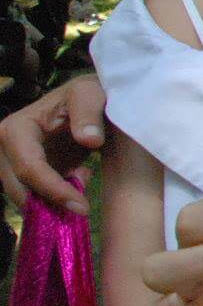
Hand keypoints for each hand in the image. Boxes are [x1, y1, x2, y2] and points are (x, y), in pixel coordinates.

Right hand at [0, 75, 107, 212]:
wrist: (91, 100)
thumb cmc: (88, 94)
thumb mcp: (91, 94)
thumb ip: (89, 112)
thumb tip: (88, 140)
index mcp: (16, 129)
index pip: (29, 168)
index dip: (53, 190)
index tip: (82, 207)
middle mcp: (7, 148)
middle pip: (19, 189)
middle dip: (48, 205)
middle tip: (82, 211)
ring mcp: (15, 162)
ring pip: (25, 197)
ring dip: (52, 206)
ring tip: (83, 194)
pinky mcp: (29, 173)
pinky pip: (36, 197)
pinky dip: (56, 200)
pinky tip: (81, 181)